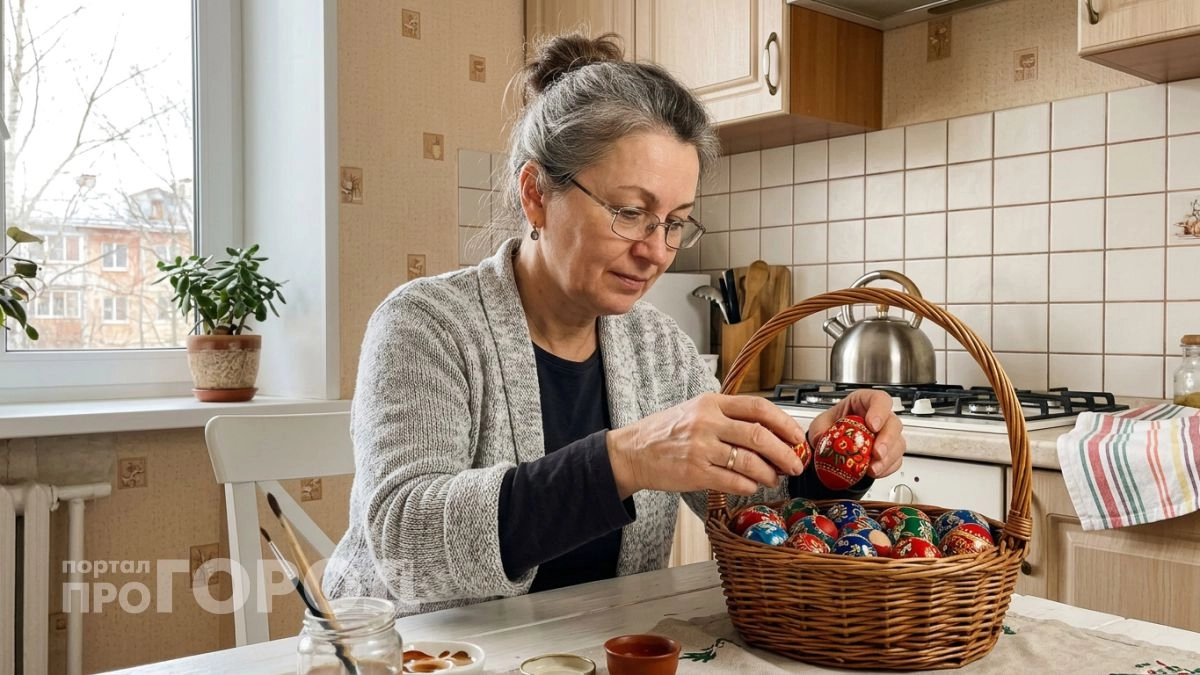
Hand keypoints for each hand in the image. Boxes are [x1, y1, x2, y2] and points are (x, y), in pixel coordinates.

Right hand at [606, 393, 807, 498]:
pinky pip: (733, 482)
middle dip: (785, 453)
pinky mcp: (695, 473)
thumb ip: (729, 416)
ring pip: (749, 462)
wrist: (632, 451)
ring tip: (774, 478)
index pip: (758, 408)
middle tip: (795, 464)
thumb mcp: (696, 410)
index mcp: (711, 402)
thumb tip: (770, 431)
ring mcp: (700, 448)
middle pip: (759, 436)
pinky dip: (749, 486)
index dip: (784, 423)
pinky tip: (751, 486)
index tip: (797, 437)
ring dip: (769, 473)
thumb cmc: (667, 432)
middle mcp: (707, 422)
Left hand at [807, 389, 905, 478]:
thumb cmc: (831, 427)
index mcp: (863, 402)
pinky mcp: (889, 453)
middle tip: (876, 452)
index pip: (879, 399)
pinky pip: (896, 460)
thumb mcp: (819, 425)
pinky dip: (887, 468)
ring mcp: (886, 435)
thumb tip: (823, 440)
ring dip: (887, 458)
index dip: (879, 411)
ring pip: (898, 443)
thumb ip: (820, 431)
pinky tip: (875, 471)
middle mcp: (879, 417)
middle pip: (893, 423)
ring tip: (873, 468)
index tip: (872, 425)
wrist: (832, 446)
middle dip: (887, 439)